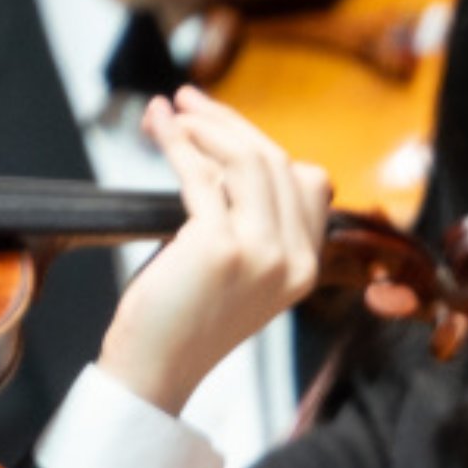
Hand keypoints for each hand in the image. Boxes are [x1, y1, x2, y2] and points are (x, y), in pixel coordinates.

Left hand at [96, 93, 328, 419]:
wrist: (157, 366)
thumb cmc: (185, 317)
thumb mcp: (241, 269)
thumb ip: (252, 221)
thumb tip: (227, 153)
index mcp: (308, 265)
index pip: (309, 182)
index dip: (264, 143)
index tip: (221, 124)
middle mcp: (296, 259)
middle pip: (278, 162)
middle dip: (229, 122)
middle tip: (189, 100)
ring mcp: (264, 254)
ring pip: (248, 162)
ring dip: (206, 128)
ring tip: (172, 114)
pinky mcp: (221, 248)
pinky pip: (203, 178)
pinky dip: (179, 146)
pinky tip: (161, 130)